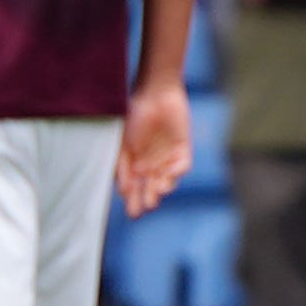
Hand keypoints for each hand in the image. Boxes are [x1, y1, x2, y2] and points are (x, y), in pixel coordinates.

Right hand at [118, 82, 192, 213]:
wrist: (155, 93)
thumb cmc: (133, 116)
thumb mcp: (122, 142)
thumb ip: (121, 165)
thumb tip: (124, 190)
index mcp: (133, 163)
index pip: (133, 187)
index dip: (132, 200)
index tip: (131, 212)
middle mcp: (150, 164)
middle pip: (149, 188)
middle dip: (145, 200)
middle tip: (141, 212)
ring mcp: (167, 157)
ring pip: (166, 180)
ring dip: (161, 189)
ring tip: (155, 196)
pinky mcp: (183, 149)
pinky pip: (182, 166)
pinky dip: (176, 172)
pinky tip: (168, 175)